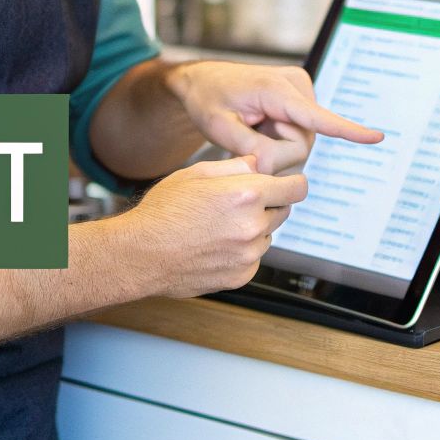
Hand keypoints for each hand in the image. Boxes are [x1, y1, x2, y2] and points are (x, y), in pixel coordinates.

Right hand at [120, 155, 307, 296]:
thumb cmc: (164, 211)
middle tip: (237, 204)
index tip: (287, 184)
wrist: (142, 253)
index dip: (293, 183)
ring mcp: (249, 254)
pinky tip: (215, 245)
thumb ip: (235, 166)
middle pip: (284, 211)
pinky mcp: (241, 275)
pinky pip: (254, 258)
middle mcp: (253, 225)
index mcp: (247, 194)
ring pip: (267, 235)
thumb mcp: (196, 173)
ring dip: (253, 229)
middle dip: (269, 204)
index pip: (297, 188)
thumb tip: (259, 163)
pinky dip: (242, 251)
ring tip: (218, 226)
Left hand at [169, 61, 383, 173]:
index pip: (316, 117)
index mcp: (275, 89)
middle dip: (275, 152)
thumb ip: (250, 150)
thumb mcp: (219, 127)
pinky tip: (261, 126)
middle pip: (303, 143)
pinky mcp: (302, 101)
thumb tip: (277, 169)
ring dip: (276, 146)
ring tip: (252, 127)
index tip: (377, 137)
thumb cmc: (207, 99)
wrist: (203, 81)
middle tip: (246, 136)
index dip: (346, 130)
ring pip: (303, 143)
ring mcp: (301, 91)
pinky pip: (300, 135)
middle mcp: (296, 86)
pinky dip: (279, 139)